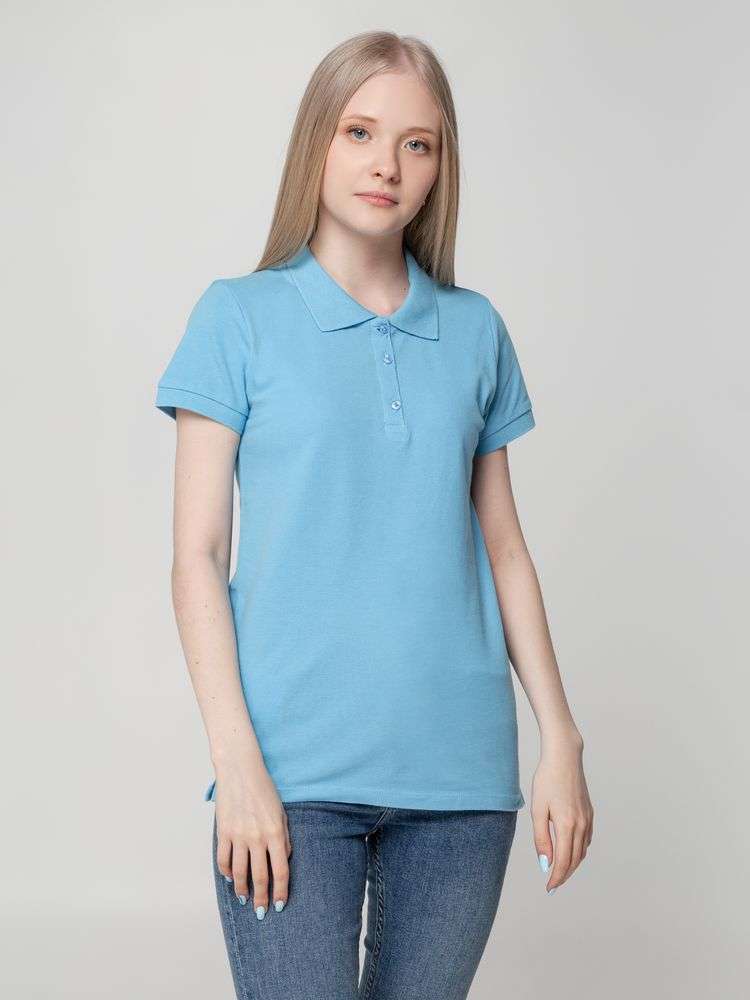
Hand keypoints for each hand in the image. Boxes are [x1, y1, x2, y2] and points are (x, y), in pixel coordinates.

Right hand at [213, 762, 291, 917]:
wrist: (241, 770)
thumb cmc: (265, 789)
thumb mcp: (282, 812)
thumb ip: (284, 837)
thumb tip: (283, 860)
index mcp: (276, 832)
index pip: (281, 871)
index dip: (280, 892)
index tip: (279, 905)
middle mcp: (257, 837)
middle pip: (260, 877)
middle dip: (262, 898)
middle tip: (261, 913)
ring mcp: (239, 835)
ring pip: (239, 872)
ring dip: (243, 889)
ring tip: (245, 899)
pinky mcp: (223, 831)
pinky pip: (223, 859)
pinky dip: (226, 873)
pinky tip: (230, 879)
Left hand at [531, 734, 593, 893]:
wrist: (564, 758)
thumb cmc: (547, 780)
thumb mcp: (538, 809)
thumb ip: (541, 838)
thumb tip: (546, 863)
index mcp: (567, 825)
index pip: (563, 861)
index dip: (556, 877)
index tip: (549, 888)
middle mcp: (581, 825)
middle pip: (574, 859)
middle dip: (564, 875)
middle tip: (553, 885)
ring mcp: (587, 819)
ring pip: (582, 851)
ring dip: (572, 864)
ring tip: (560, 872)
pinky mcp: (589, 813)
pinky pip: (586, 839)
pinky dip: (579, 850)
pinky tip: (571, 851)